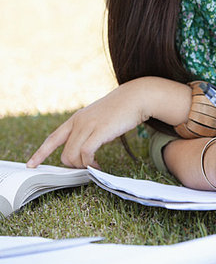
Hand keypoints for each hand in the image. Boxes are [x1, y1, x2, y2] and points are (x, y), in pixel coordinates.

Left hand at [27, 77, 191, 168]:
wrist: (136, 97)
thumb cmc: (121, 109)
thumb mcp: (99, 118)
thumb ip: (89, 130)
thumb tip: (85, 149)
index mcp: (76, 119)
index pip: (53, 138)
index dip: (41, 152)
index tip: (31, 164)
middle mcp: (79, 122)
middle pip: (63, 153)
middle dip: (73, 165)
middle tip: (87, 166)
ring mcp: (88, 126)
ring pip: (72, 156)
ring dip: (82, 166)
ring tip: (94, 166)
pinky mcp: (99, 131)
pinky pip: (86, 154)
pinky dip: (90, 164)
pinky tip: (97, 166)